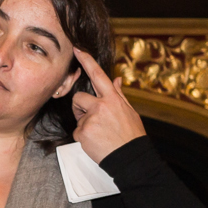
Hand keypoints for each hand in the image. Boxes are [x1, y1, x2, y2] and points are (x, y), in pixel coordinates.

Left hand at [70, 46, 145, 162]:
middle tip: (92, 120)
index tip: (77, 50)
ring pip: (77, 116)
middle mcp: (101, 106)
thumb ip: (119, 95)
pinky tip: (96, 142)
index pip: (98, 75)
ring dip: (82, 123)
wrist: (130, 158)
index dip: (87, 61)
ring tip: (98, 132)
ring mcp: (91, 119)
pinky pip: (77, 132)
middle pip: (78, 98)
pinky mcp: (83, 132)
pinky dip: (83, 138)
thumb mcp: (129, 112)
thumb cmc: (131, 135)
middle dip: (80, 108)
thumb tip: (117, 80)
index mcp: (113, 99)